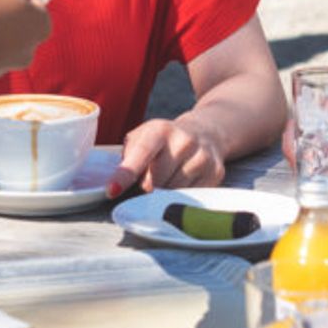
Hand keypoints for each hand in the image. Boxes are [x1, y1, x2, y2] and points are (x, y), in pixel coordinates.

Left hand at [108, 117, 224, 197]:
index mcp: (160, 130)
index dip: (125, 174)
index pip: (140, 154)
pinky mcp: (215, 172)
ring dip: (163, 193)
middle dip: (146, 188)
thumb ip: (129, 156)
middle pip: (155, 181)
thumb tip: (119, 184)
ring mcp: (202, 157)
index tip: (112, 190)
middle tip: (148, 181)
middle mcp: (184, 141)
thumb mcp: (143, 137)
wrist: (205, 132)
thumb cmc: (164, 140)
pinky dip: (181, 196)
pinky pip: (190, 197)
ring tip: (167, 178)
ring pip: (172, 192)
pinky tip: (182, 182)